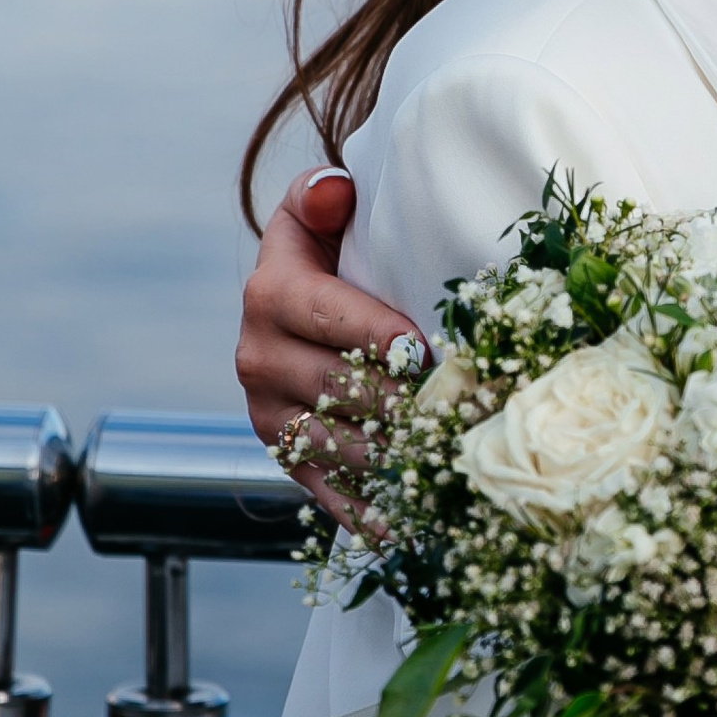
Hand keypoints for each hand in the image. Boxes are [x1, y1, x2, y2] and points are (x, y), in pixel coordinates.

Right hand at [236, 169, 421, 514]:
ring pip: (335, 443)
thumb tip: (334, 191)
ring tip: (446, 464)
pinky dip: (364, 511)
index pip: (326, 316)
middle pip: (336, 387)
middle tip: (459, 413)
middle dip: (399, 402)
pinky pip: (324, 489)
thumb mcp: (318, 210)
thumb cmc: (330, 246)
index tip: (423, 350)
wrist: (299, 304)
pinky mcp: (284, 455)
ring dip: (390, 458)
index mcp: (270, 295)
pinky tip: (407, 525)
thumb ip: (322, 195)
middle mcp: (258, 358)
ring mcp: (269, 413)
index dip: (375, 333)